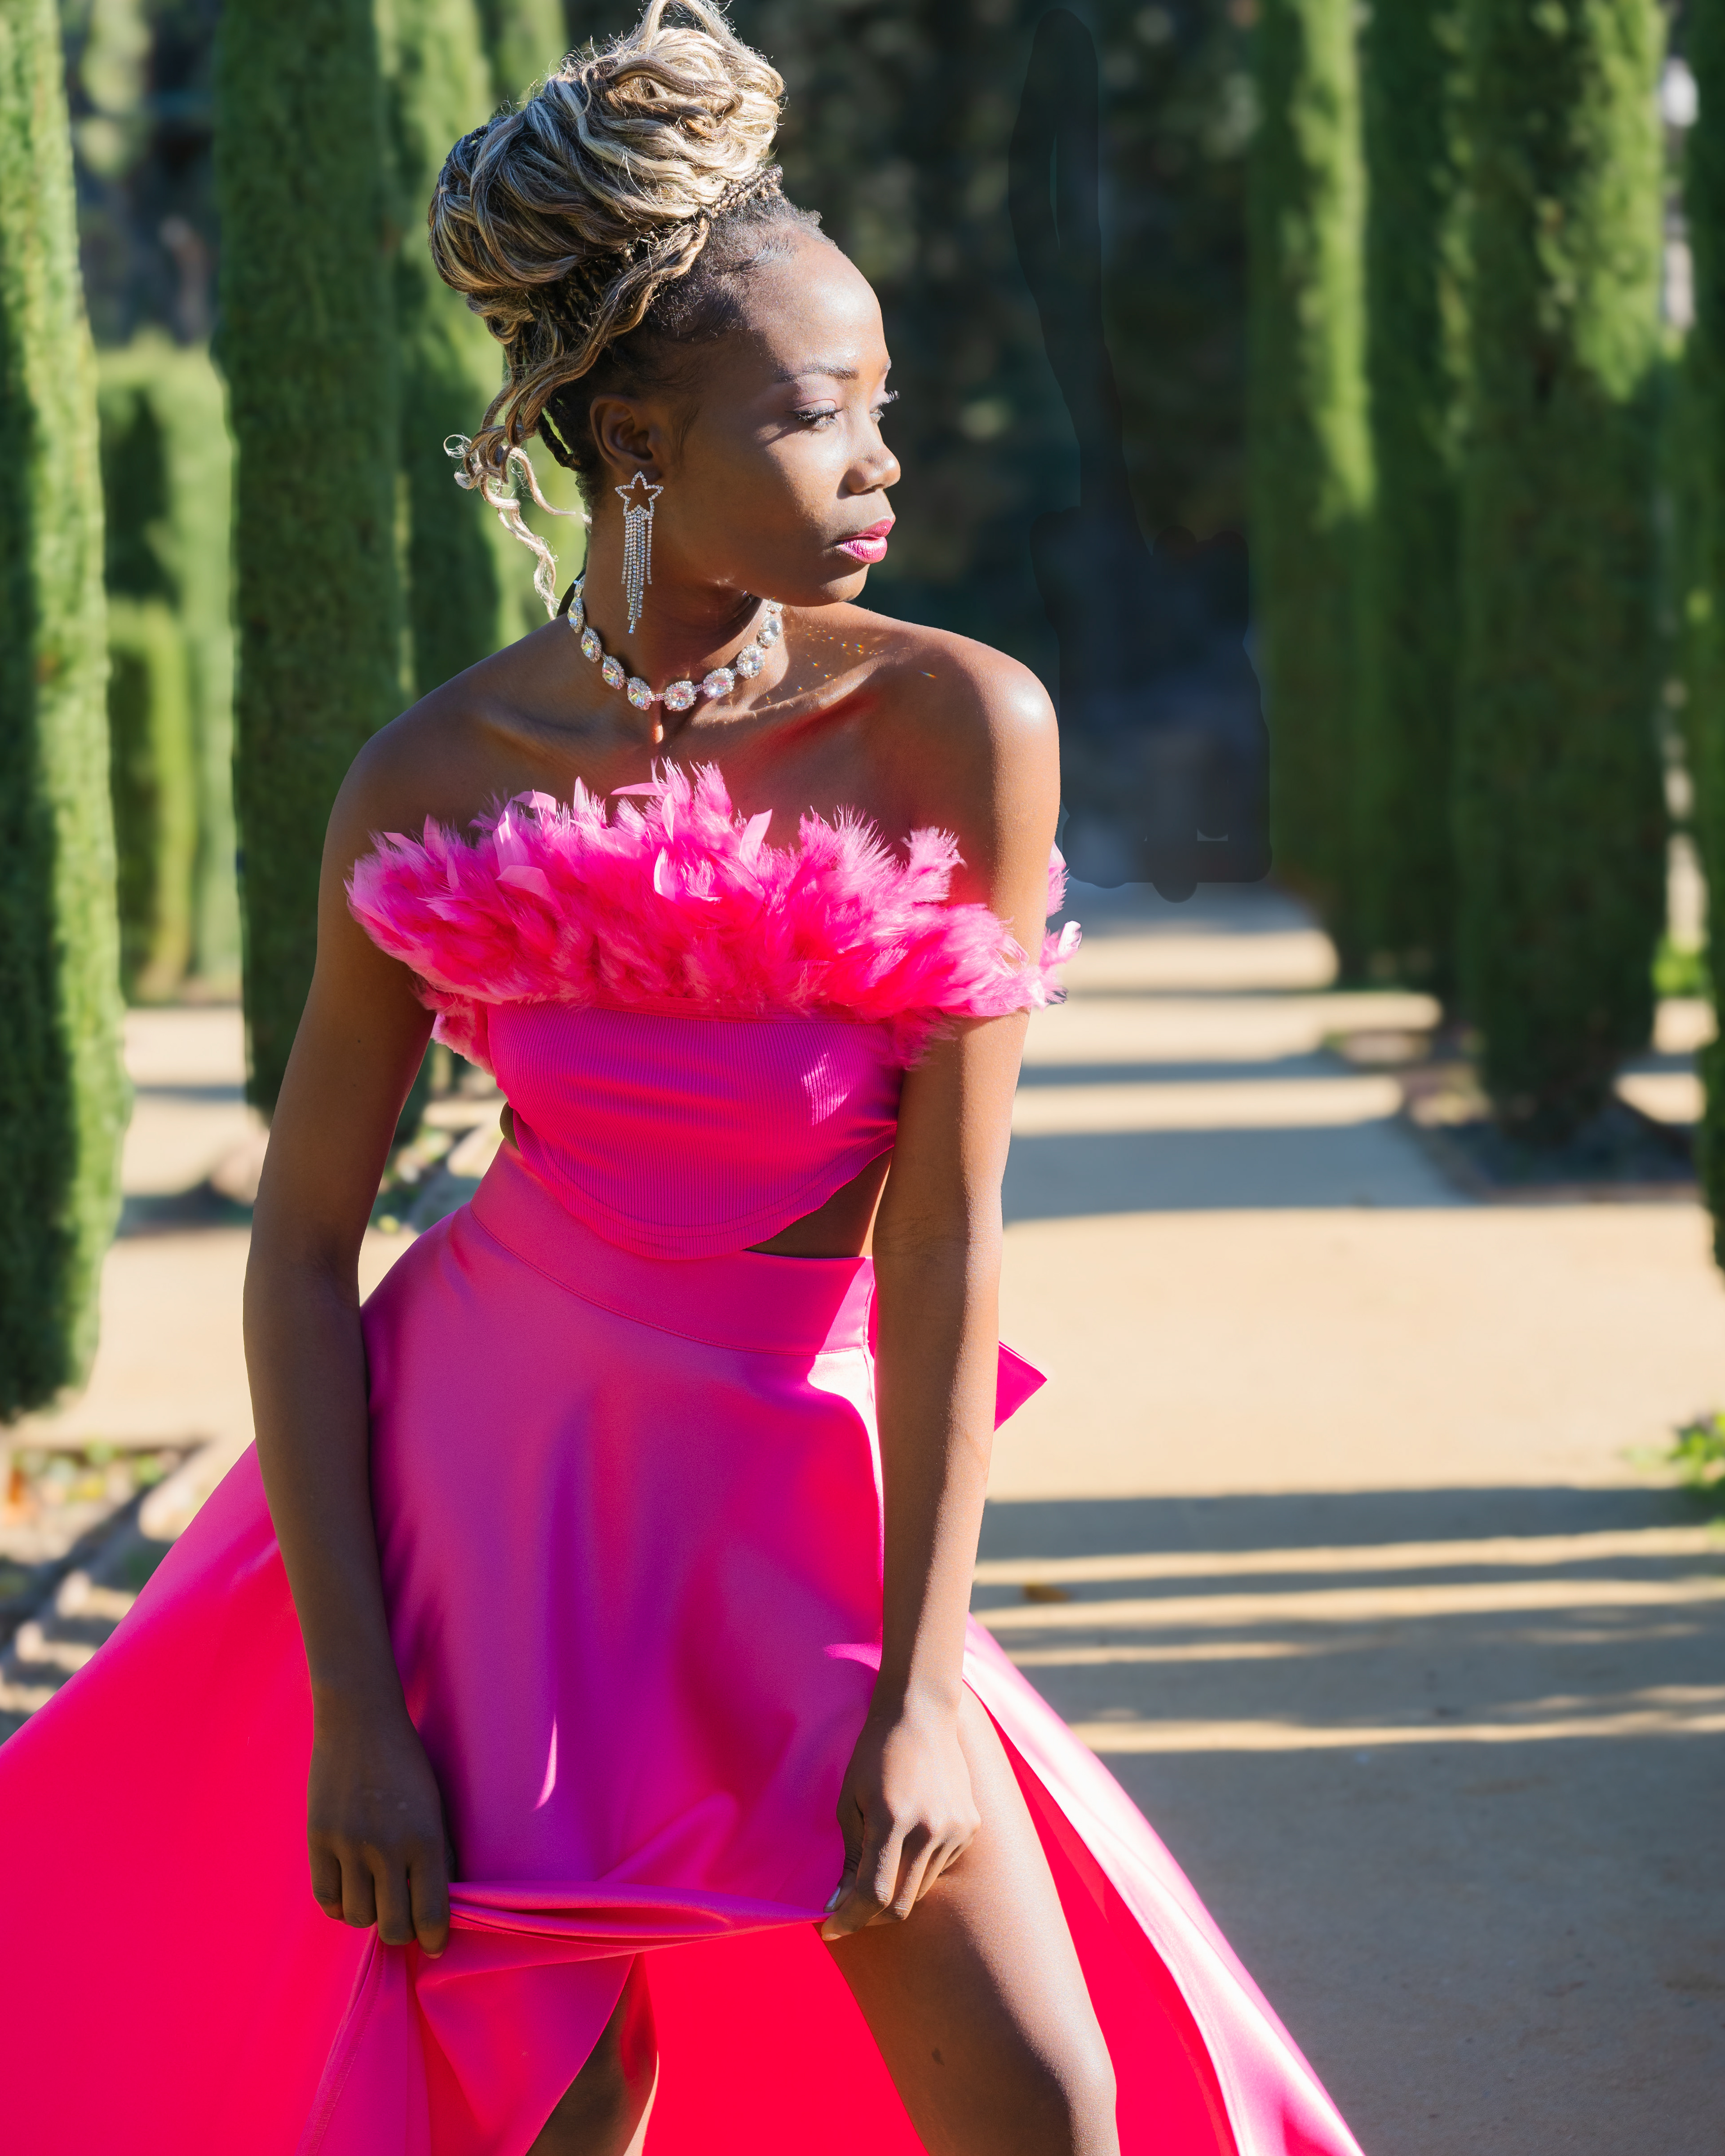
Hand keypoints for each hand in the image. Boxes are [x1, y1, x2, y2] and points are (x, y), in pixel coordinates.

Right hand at [307, 1690, 452, 1955]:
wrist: (360, 1721)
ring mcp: (349, 1845)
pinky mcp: (318, 1839)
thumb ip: (437, 1854)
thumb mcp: (435, 1805)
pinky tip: (349, 1888)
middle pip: (392, 1927)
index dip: (435, 1939)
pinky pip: (326, 1898)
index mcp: (426, 1837)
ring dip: (369, 1913)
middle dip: (401, 1931)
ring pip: (358, 1916)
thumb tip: (437, 1903)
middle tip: (403, 1919)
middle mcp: (388, 1847)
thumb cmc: (407, 1762)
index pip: (432, 1913)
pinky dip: (339, 1903)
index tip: (434, 1944)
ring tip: (376, 1893)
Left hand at [819, 1694, 980, 1939]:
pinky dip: (917, 1870)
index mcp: (893, 1818)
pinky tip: (906, 1843)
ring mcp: (955, 1829)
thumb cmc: (875, 1753)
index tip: (829, 1929)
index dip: (848, 1919)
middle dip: (869, 1917)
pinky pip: (939, 1868)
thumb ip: (850, 1854)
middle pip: (900, 1904)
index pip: (873, 1893)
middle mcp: (930, 1829)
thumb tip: (841, 1902)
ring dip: (894, 1894)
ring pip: (920, 1890)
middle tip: (848, 1910)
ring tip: (876, 1871)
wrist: (921, 1714)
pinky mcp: (969, 1827)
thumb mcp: (850, 1799)